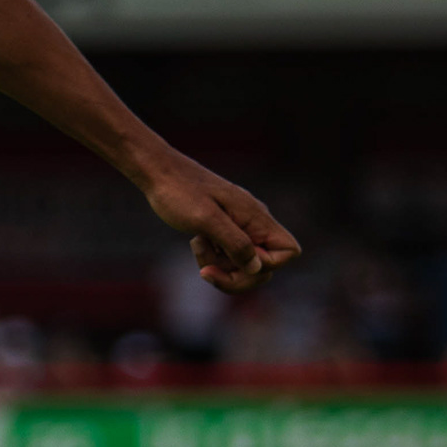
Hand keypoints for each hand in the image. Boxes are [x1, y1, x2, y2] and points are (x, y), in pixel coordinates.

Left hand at [143, 159, 298, 295]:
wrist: (159, 172)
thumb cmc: (179, 192)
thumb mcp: (206, 219)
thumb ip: (236, 243)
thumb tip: (258, 269)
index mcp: (257, 217)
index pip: (288, 252)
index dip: (265, 265)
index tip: (233, 257)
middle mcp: (254, 222)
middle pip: (264, 267)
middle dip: (235, 275)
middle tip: (205, 270)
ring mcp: (240, 225)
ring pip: (243, 263)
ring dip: (220, 265)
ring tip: (198, 243)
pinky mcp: (225, 228)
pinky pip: (229, 255)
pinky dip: (213, 257)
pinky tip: (198, 241)